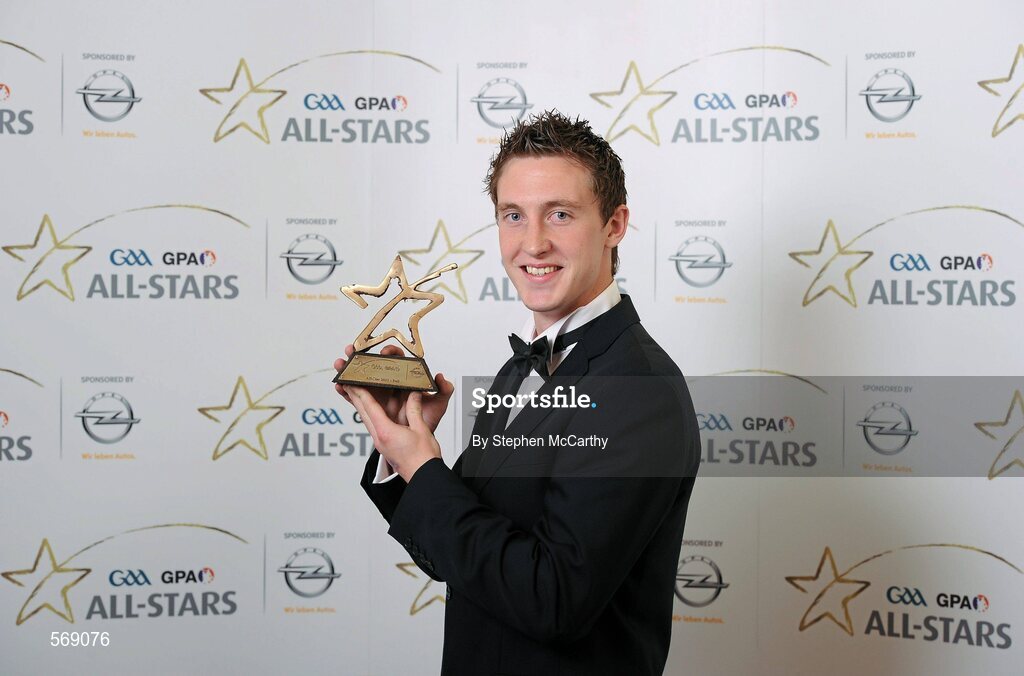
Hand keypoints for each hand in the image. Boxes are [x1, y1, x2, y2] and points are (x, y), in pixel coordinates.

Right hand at [333, 344, 454, 432]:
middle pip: (373, 364)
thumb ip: (444, 390)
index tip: (385, 353)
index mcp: (404, 377)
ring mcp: (378, 393)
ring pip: (360, 378)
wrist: (418, 438)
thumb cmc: (428, 418)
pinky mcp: (370, 405)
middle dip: (360, 355)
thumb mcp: (439, 404)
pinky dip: (346, 391)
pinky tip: (339, 386)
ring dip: (348, 370)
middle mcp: (389, 382)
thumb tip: (440, 378)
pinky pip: (355, 397)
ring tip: (340, 364)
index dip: (389, 352)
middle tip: (352, 350)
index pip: (396, 359)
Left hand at [345, 385, 441, 481]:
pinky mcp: (385, 446)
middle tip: (346, 383)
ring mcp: (381, 443)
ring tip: (354, 394)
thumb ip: (414, 409)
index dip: (360, 391)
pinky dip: (369, 415)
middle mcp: (379, 438)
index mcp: (386, 432)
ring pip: (366, 420)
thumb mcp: (421, 429)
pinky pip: (373, 426)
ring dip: (360, 406)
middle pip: (363, 413)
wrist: (424, 477)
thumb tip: (413, 394)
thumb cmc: (423, 458)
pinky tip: (370, 412)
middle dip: (354, 396)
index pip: (370, 407)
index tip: (352, 381)